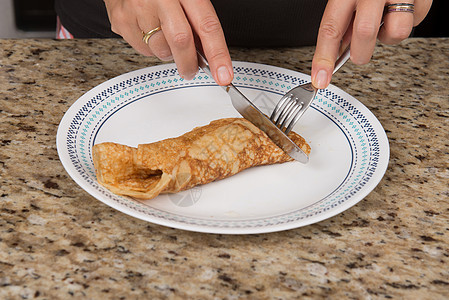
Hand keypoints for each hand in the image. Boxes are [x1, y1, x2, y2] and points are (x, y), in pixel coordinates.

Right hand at [103, 0, 232, 85]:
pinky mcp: (122, 21)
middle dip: (189, 64)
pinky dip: (150, 47)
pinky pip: (143, 49)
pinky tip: (148, 30)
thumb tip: (208, 54)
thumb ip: (197, 21)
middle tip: (191, 71)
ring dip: (169, 53)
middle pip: (181, 42)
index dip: (218, 54)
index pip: (206, 26)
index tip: (224, 75)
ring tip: (164, 35)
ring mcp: (138, 9)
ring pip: (161, 50)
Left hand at [311, 0, 431, 88]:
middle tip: (360, 52)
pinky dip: (408, 21)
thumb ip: (345, 19)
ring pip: (395, 33)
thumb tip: (339, 50)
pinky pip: (416, 21)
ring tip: (385, 21)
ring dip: (388, 37)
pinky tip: (401, 9)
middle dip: (361, 53)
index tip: (320, 79)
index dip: (323, 58)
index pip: (330, 28)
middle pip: (364, 34)